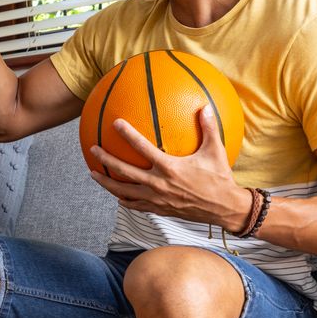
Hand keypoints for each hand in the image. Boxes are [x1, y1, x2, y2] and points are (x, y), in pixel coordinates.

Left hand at [88, 107, 251, 230]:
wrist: (224, 208)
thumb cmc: (220, 178)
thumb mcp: (216, 151)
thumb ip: (209, 128)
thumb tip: (205, 107)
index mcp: (169, 167)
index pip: (142, 147)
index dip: (128, 134)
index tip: (116, 124)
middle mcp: (158, 184)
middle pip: (123, 171)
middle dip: (105, 159)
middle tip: (92, 149)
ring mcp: (155, 199)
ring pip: (123, 191)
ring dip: (106, 183)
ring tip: (93, 174)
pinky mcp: (158, 209)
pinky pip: (135, 205)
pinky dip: (123, 199)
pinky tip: (116, 195)